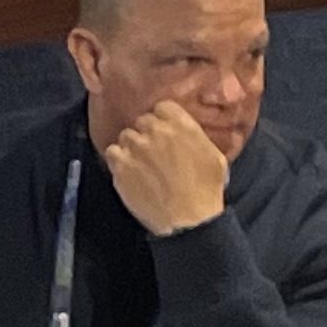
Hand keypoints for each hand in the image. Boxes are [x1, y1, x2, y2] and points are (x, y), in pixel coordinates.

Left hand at [102, 100, 229, 236]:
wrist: (188, 219)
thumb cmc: (206, 189)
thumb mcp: (214, 156)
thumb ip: (195, 136)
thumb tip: (184, 129)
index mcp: (181, 125)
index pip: (162, 107)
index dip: (162, 119)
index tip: (164, 132)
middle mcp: (156, 131)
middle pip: (142, 121)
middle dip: (147, 133)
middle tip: (153, 151)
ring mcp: (135, 147)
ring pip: (126, 136)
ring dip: (132, 147)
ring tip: (142, 164)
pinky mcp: (120, 165)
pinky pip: (112, 152)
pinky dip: (118, 159)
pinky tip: (129, 171)